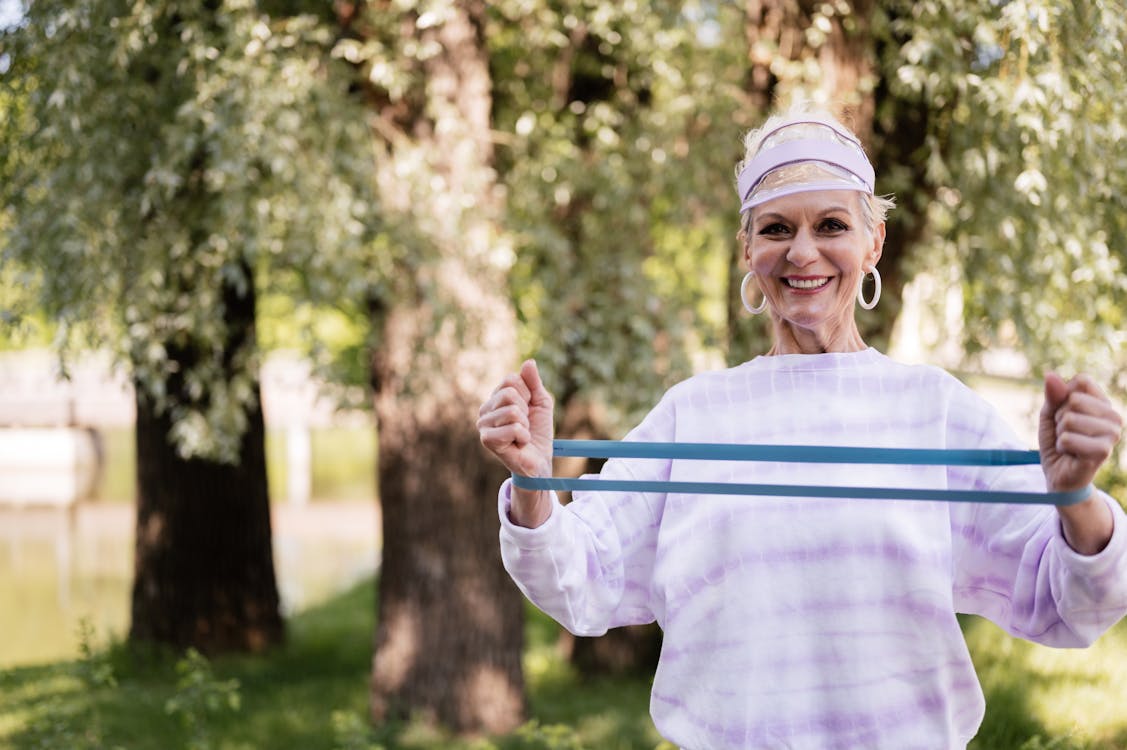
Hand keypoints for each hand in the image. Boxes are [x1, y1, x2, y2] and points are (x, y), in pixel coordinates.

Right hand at [478, 359, 554, 478]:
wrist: (539, 459)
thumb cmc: (538, 431)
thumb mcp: (541, 401)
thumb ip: (534, 382)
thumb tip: (529, 362)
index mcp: (496, 397)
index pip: (511, 378)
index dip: (527, 393)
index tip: (528, 408)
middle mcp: (485, 409)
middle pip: (509, 393)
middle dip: (526, 409)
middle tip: (525, 423)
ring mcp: (484, 424)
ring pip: (512, 411)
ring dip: (525, 425)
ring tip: (522, 434)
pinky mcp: (487, 440)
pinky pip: (513, 428)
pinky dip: (523, 436)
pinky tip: (519, 443)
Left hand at [1039, 372, 1122, 492]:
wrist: (1059, 474)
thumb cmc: (1058, 441)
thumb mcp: (1050, 413)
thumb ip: (1053, 395)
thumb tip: (1050, 375)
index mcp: (1104, 403)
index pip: (1081, 381)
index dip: (1063, 397)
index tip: (1065, 414)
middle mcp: (1114, 416)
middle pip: (1074, 399)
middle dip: (1060, 418)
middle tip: (1066, 433)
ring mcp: (1112, 434)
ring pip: (1069, 419)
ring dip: (1060, 433)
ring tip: (1068, 443)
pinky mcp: (1103, 451)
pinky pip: (1067, 438)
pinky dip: (1061, 446)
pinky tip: (1071, 454)